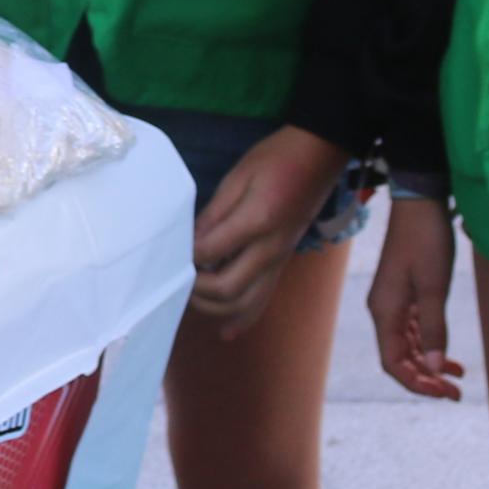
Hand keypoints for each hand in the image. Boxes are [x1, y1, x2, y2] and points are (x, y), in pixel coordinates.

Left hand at [191, 126, 351, 335]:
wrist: (319, 156)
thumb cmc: (276, 158)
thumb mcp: (238, 176)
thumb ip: (214, 214)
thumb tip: (190, 242)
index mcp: (258, 222)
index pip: (210, 254)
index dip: (186, 257)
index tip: (169, 251)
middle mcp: (271, 250)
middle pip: (227, 289)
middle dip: (195, 290)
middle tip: (175, 278)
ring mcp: (279, 260)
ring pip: (246, 303)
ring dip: (213, 308)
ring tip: (191, 299)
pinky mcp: (283, 263)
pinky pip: (264, 298)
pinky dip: (244, 318)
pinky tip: (226, 332)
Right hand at [365, 192, 465, 399]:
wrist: (421, 201)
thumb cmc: (426, 240)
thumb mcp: (434, 287)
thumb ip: (433, 329)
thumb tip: (432, 368)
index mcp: (385, 312)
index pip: (393, 362)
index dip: (416, 383)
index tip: (444, 393)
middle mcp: (384, 310)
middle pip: (400, 357)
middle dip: (426, 378)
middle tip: (456, 392)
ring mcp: (393, 301)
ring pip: (407, 345)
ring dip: (429, 363)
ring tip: (457, 377)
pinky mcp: (404, 292)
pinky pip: (413, 329)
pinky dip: (429, 344)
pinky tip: (448, 353)